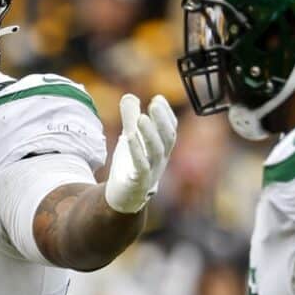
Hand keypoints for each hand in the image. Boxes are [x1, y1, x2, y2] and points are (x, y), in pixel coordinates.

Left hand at [104, 94, 176, 213]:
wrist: (123, 198)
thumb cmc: (130, 166)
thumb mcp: (130, 140)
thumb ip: (130, 119)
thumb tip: (129, 96)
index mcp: (162, 149)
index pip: (170, 130)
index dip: (166, 115)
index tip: (158, 99)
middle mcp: (161, 160)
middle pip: (167, 139)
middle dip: (162, 120)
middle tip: (154, 103)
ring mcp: (152, 172)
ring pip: (155, 152)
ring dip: (150, 134)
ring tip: (142, 118)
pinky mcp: (138, 181)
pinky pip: (141, 166)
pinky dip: (136, 151)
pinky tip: (129, 137)